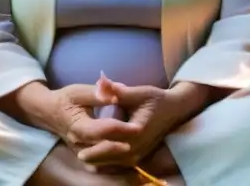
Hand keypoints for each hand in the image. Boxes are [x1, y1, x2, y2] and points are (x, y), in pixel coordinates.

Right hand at [49, 83, 142, 160]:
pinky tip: (129, 155)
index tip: (139, 126)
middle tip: (143, 136)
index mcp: (78, 127)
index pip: (103, 131)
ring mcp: (81, 153)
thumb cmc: (66, 99)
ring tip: (140, 145)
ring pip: (105, 161)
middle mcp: (80, 144)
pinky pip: (101, 165)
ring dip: (122, 155)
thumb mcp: (79, 91)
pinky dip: (115, 161)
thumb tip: (114, 94)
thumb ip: (97, 93)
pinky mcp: (85, 156)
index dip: (121, 129)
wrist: (49, 112)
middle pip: (106, 148)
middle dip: (125, 143)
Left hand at [77, 76, 207, 168]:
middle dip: (91, 156)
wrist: (174, 110)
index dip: (92, 142)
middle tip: (76, 152)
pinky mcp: (138, 158)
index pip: (109, 141)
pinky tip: (94, 160)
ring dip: (98, 161)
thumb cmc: (155, 99)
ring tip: (82, 155)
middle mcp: (137, 148)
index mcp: (135, 132)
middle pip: (108, 157)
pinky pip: (119, 165)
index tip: (75, 141)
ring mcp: (138, 156)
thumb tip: (101, 82)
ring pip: (113, 164)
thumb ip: (118, 91)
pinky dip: (106, 164)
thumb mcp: (138, 92)